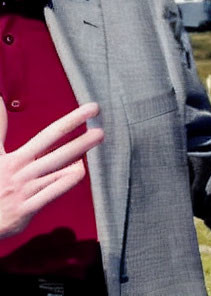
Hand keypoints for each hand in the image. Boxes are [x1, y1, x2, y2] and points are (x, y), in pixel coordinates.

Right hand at [0, 100, 103, 238]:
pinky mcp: (23, 211)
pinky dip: (64, 183)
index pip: (49, 135)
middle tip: (102, 127)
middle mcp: (21, 173)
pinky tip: (80, 172)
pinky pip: (49, 194)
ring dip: (77, 155)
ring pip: (57, 171)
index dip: (72, 121)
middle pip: (58, 151)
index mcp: (15, 159)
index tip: (93, 108)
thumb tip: (0, 98)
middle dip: (82, 138)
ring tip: (98, 138)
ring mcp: (24, 192)